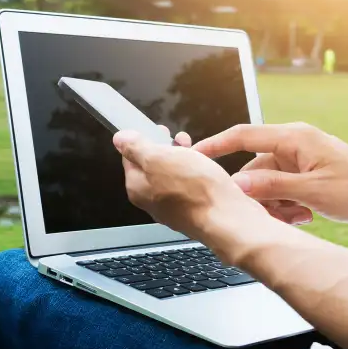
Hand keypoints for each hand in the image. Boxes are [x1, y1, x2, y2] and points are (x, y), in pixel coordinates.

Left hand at [112, 129, 266, 243]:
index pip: (131, 158)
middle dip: (166, 148)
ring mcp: (174, 208)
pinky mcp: (195, 210)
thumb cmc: (194, 190)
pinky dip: (197, 174)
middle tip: (179, 140)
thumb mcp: (158, 158)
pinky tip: (207, 170)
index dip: (143, 139)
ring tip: (197, 152)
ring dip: (183, 159)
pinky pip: (191, 186)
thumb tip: (120, 139)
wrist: (227, 218)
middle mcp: (153, 201)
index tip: (158, 130)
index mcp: (137, 187)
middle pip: (154, 167)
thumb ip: (135, 147)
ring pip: (174, 176)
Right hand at [193, 123, 347, 229]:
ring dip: (275, 204)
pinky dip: (287, 206)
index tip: (193, 155)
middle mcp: (296, 145)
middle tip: (266, 215)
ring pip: (269, 183)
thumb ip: (271, 186)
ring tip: (297, 217)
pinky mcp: (311, 176)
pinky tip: (305, 217)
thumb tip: (237, 185)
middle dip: (256, 194)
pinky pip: (284, 190)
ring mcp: (303, 161)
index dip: (215, 145)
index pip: (243, 135)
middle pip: (255, 168)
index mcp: (294, 137)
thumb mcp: (312, 191)